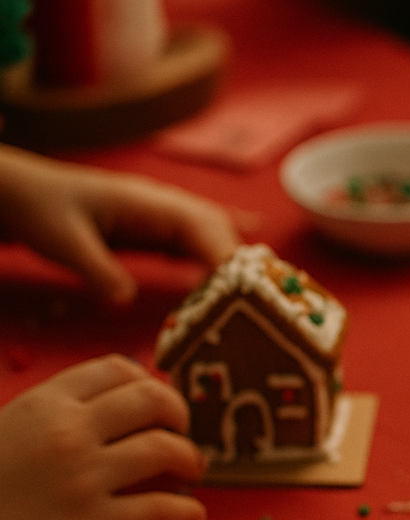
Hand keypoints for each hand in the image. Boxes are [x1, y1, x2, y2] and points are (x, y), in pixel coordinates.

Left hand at [0, 145, 238, 304]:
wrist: (18, 191)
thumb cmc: (38, 208)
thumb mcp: (60, 240)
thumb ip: (95, 268)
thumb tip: (126, 299)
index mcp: (144, 201)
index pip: (200, 225)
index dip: (225, 256)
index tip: (241, 291)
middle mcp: (161, 204)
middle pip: (217, 229)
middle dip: (238, 264)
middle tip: (254, 305)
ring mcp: (159, 215)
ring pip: (211, 234)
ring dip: (232, 263)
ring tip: (252, 298)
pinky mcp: (154, 229)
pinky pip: (196, 240)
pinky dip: (220, 253)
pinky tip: (243, 266)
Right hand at [0, 355, 207, 519]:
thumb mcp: (3, 429)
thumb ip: (49, 416)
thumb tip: (107, 411)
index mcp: (43, 402)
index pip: (117, 369)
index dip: (148, 384)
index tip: (155, 407)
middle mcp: (68, 432)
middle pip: (154, 401)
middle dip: (179, 417)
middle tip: (181, 438)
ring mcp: (82, 478)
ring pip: (168, 452)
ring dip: (191, 462)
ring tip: (189, 476)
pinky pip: (164, 511)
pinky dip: (188, 514)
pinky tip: (189, 519)